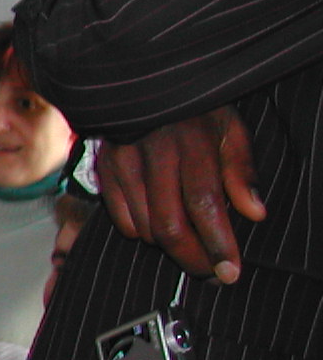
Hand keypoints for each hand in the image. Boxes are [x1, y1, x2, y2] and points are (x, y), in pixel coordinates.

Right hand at [98, 107, 264, 282]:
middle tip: (210, 274)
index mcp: (191, 141)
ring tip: (189, 248)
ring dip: (169, 246)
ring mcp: (123, 163)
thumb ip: (241, 170)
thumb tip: (254, 213)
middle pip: (169, 224)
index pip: (205, 203)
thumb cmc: (193, 110)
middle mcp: (153, 153)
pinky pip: (121, 220)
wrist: (141, 84)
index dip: (217, 242)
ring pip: (144, 227)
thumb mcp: (229, 127)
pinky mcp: (105, 170)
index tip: (230, 270)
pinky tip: (158, 227)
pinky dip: (141, 233)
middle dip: (192, 257)